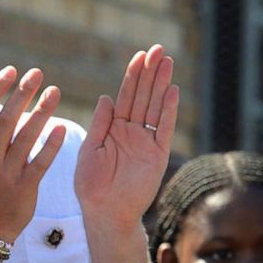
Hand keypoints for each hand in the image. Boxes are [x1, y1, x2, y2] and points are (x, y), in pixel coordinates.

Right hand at [0, 66, 67, 241]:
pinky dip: (51, 145)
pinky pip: (40, 163)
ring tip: (55, 91)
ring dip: (41, 112)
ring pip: (25, 138)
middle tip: (37, 73)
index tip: (12, 70)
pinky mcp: (24, 188)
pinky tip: (60, 126)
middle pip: (5, 120)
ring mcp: (6, 174)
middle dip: (21, 93)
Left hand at [75, 44, 178, 228]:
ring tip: (167, 62)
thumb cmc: (91, 186)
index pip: (125, 97)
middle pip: (143, 96)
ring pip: (155, 107)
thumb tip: (107, 97)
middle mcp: (131, 132)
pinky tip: (172, 91)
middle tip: (158, 50)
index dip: (132, 77)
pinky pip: (164, 129)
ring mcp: (146, 142)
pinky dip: (168, 111)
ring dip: (161, 85)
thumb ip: (100, 124)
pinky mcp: (157, 155)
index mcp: (113, 128)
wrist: (105, 212)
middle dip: (150, 74)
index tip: (139, 56)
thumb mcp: (89, 150)